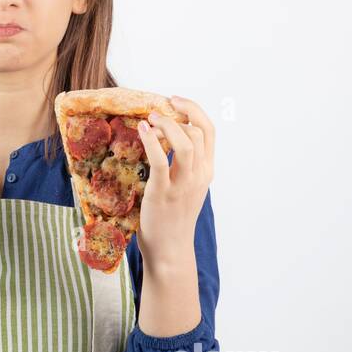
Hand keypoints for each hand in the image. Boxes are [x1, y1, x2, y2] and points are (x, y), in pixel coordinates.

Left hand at [135, 95, 214, 273]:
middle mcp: (199, 175)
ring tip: (149, 119)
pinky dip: (151, 141)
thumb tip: (166, 138)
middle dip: (177, 114)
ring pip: (185, 143)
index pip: (209, 131)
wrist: (170, 250)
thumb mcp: (187, 188)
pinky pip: (160, 160)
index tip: (175, 101)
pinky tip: (142, 131)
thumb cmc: (173, 218)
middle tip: (157, 110)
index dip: (194, 110)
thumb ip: (184, 165)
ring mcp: (183, 184)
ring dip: (166, 125)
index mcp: (206, 171)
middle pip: (198, 132)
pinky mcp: (162, 192)